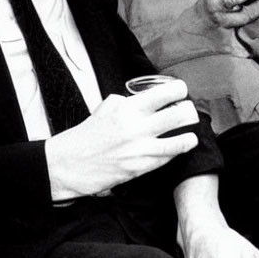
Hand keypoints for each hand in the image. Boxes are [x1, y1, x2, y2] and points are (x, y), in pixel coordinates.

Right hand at [45, 80, 197, 199]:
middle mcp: (136, 126)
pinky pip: (168, 158)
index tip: (181, 91)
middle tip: (188, 112)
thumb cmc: (85, 136)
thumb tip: (144, 99)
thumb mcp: (103, 109)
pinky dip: (174, 152)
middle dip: (190, 112)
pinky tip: (175, 149)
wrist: (68, 164)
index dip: (179, 90)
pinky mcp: (140, 167)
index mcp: (126, 108)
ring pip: (181, 140)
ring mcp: (140, 148)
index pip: (165, 93)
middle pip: (180, 114)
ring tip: (190, 135)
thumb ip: (126, 102)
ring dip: (189, 136)